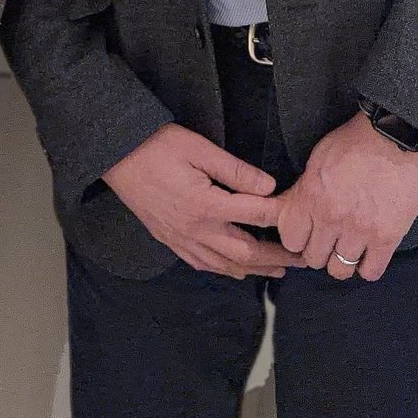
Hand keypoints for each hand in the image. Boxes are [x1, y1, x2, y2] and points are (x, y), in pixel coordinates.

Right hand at [103, 125, 292, 277]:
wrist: (114, 155)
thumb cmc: (157, 146)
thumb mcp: (199, 148)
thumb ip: (235, 170)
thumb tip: (269, 187)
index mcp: (204, 205)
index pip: (254, 215)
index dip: (281, 218)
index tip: (302, 219)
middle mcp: (194, 229)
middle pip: (244, 252)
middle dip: (276, 257)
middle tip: (302, 259)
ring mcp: (180, 239)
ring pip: (224, 265)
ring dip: (254, 269)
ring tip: (277, 270)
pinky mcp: (169, 239)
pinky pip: (201, 264)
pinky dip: (223, 270)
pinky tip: (234, 269)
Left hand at [276, 113, 417, 282]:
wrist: (396, 136)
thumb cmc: (355, 141)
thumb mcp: (317, 159)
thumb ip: (304, 190)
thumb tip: (292, 211)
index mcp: (311, 196)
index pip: (291, 239)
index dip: (297, 238)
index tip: (306, 233)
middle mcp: (332, 218)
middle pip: (313, 258)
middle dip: (318, 250)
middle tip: (328, 240)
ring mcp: (360, 230)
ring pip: (339, 270)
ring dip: (342, 260)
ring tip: (349, 248)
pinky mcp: (388, 237)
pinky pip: (371, 272)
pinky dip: (367, 266)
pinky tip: (368, 253)